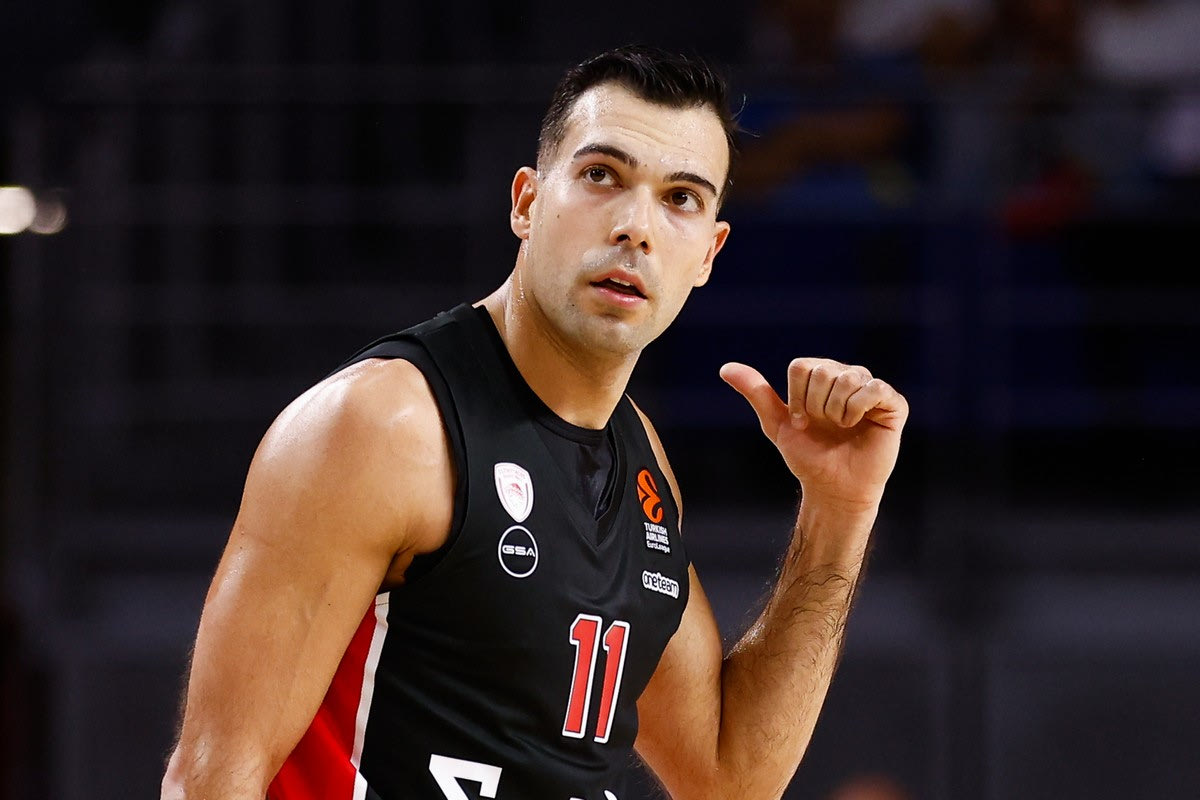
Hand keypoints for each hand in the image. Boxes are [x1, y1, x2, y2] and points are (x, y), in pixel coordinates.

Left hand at [720, 359, 907, 510]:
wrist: (834, 487)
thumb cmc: (809, 455)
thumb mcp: (777, 424)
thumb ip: (756, 393)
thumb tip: (725, 368)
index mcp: (820, 375)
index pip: (801, 367)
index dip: (796, 399)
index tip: (801, 422)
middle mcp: (846, 375)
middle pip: (822, 372)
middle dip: (815, 407)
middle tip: (823, 426)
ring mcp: (870, 388)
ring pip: (846, 379)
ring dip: (836, 412)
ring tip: (841, 428)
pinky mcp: (892, 403)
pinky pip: (873, 388)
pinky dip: (858, 409)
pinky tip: (858, 424)